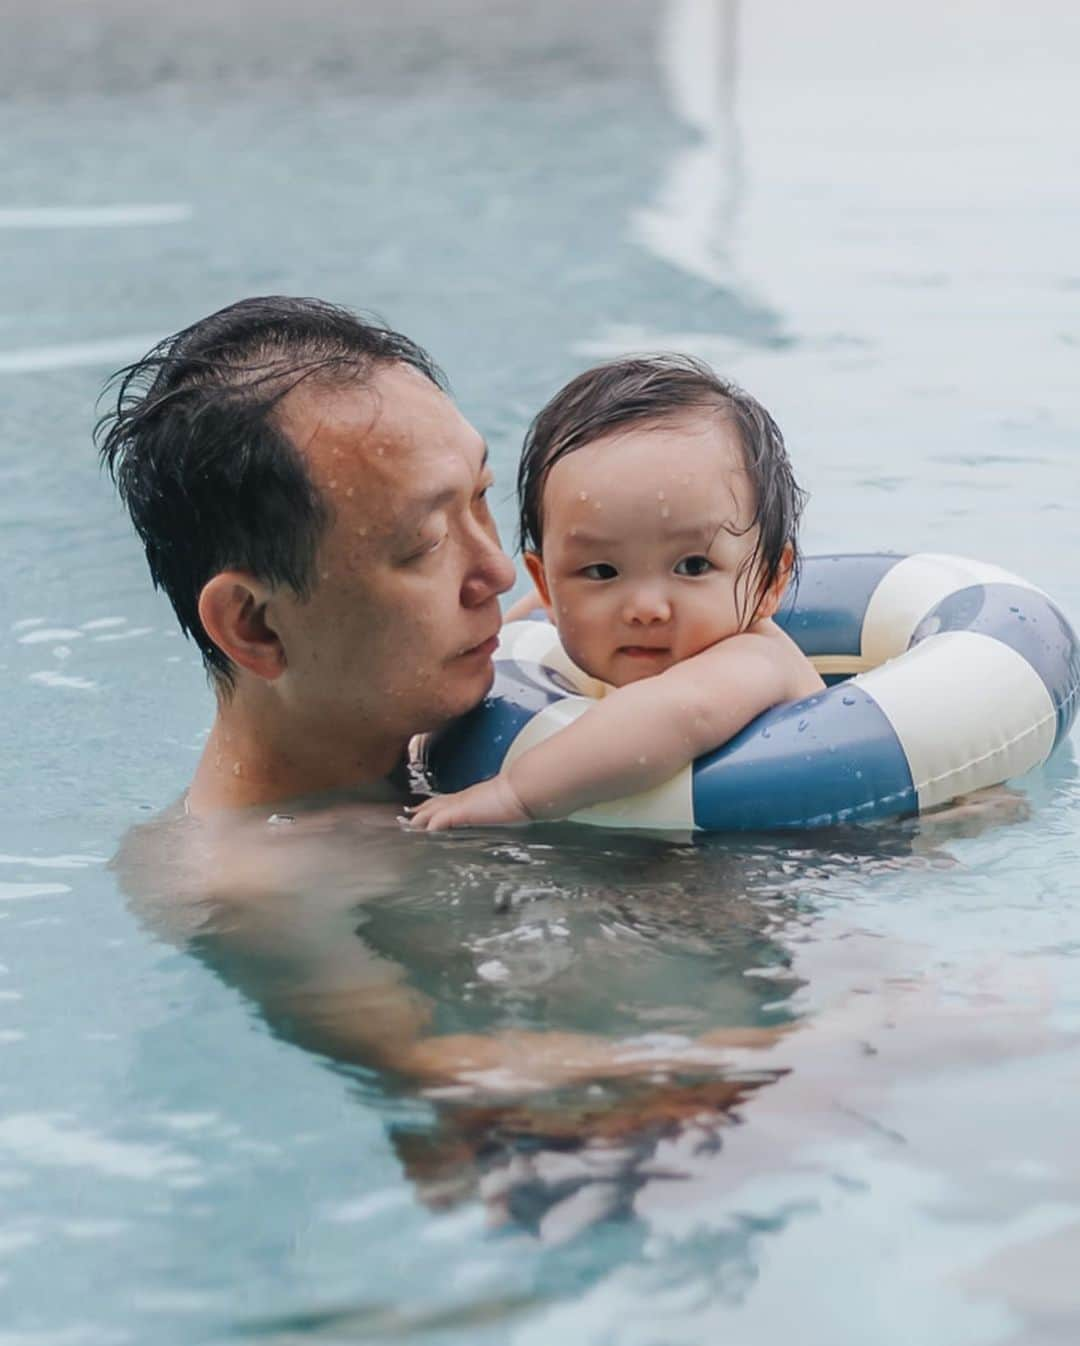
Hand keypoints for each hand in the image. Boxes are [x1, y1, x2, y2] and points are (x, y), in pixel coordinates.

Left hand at [407, 774, 530, 831]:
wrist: (522, 790)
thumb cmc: (518, 798)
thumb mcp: (503, 806)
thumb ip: (495, 811)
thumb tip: (501, 815)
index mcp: (471, 798)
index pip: (446, 801)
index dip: (433, 806)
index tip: (423, 811)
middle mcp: (462, 798)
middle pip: (435, 803)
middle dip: (421, 811)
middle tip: (407, 818)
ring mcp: (461, 804)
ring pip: (433, 809)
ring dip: (420, 818)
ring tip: (408, 825)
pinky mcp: (462, 811)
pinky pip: (440, 818)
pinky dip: (430, 824)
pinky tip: (423, 831)